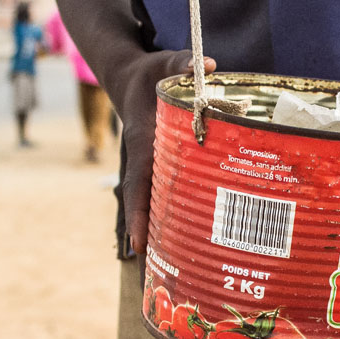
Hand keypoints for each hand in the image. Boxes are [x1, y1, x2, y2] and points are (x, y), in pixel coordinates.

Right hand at [113, 50, 216, 254]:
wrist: (127, 76)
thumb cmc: (149, 71)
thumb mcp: (166, 62)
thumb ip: (184, 63)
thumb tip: (212, 65)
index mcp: (143, 140)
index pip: (139, 180)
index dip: (140, 212)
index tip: (139, 243)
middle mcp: (144, 159)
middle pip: (146, 204)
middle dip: (150, 237)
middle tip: (156, 276)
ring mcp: (150, 165)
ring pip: (155, 203)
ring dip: (161, 234)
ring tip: (168, 273)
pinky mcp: (159, 166)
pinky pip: (164, 193)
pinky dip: (170, 216)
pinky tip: (185, 241)